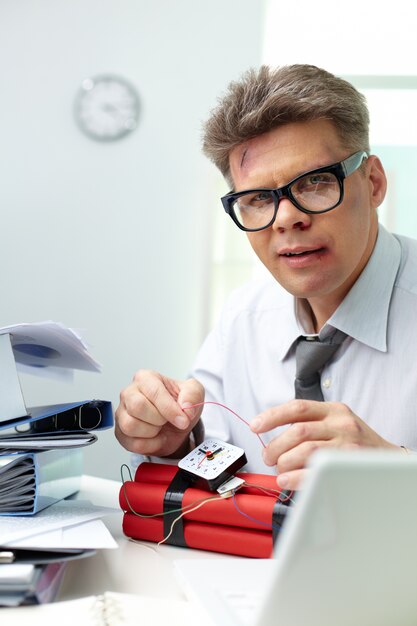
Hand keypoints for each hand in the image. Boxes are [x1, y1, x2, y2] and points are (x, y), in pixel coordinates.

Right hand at [115, 369, 204, 456]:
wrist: (175, 424)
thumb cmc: (179, 404)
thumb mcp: (194, 393)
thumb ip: (193, 395)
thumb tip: (185, 407)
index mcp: (146, 378)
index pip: (153, 392)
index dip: (169, 409)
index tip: (182, 419)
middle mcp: (130, 393)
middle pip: (138, 406)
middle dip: (159, 419)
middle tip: (167, 420)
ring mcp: (122, 413)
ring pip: (130, 425)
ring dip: (152, 432)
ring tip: (160, 427)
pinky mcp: (120, 432)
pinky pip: (132, 443)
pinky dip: (149, 445)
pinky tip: (155, 437)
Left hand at [250, 399, 398, 489]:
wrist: (388, 460)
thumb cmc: (355, 443)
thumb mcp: (336, 423)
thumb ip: (309, 424)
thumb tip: (271, 436)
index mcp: (333, 410)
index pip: (297, 408)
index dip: (272, 416)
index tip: (254, 426)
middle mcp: (341, 424)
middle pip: (297, 431)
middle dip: (276, 446)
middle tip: (268, 457)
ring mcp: (347, 445)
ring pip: (304, 451)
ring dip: (284, 462)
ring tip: (279, 470)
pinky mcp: (349, 467)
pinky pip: (315, 472)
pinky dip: (295, 477)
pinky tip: (287, 480)